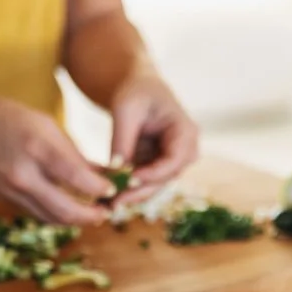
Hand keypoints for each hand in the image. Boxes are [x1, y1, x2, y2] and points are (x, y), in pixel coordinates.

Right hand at [0, 96, 115, 224]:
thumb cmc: (5, 118)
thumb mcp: (44, 124)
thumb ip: (73, 152)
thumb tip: (102, 172)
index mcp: (37, 147)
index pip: (77, 177)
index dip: (101, 188)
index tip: (113, 188)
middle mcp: (24, 174)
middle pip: (66, 210)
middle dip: (92, 216)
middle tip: (107, 212)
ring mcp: (12, 191)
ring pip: (52, 218)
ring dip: (76, 220)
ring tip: (93, 215)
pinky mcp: (5, 200)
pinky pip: (38, 213)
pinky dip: (57, 215)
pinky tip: (69, 210)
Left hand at [108, 70, 199, 204]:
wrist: (138, 87)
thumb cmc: (136, 91)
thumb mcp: (126, 109)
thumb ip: (123, 139)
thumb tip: (116, 171)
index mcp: (185, 132)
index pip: (174, 160)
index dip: (153, 174)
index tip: (129, 180)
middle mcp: (184, 151)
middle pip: (164, 179)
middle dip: (139, 192)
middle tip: (114, 203)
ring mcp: (171, 162)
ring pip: (153, 186)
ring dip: (131, 196)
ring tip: (106, 204)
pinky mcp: (155, 167)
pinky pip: (142, 183)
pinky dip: (125, 190)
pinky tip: (106, 198)